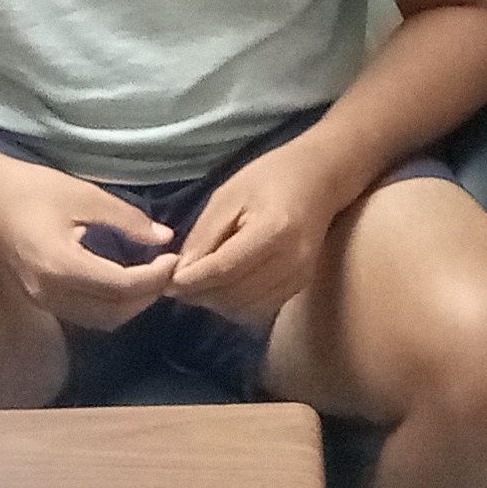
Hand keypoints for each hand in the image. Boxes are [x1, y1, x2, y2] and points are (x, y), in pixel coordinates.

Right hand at [0, 155, 180, 329]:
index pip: (121, 287)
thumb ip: (127, 219)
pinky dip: (110, 304)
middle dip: (147, 296)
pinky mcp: (39, 299)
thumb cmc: (31, 188)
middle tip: (166, 269)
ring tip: (149, 276)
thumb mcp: (84, 195)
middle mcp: (51, 293)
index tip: (174, 257)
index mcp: (62, 266)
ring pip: (99, 320)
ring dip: (130, 305)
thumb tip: (164, 238)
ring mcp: (42, 300)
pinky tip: (122, 279)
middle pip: (113, 314)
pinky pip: (84, 314)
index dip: (154, 277)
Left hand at [169, 139, 356, 322]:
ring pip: (245, 308)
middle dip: (200, 294)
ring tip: (197, 284)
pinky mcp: (299, 287)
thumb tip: (180, 272)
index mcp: (273, 231)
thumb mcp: (228, 196)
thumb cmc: (270, 177)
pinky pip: (259, 309)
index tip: (165, 280)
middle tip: (176, 282)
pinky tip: (222, 288)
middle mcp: (291, 261)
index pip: (225, 268)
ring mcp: (299, 278)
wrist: (320, 179)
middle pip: (234, 294)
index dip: (192, 280)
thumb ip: (205, 235)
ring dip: (216, 302)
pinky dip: (235, 305)